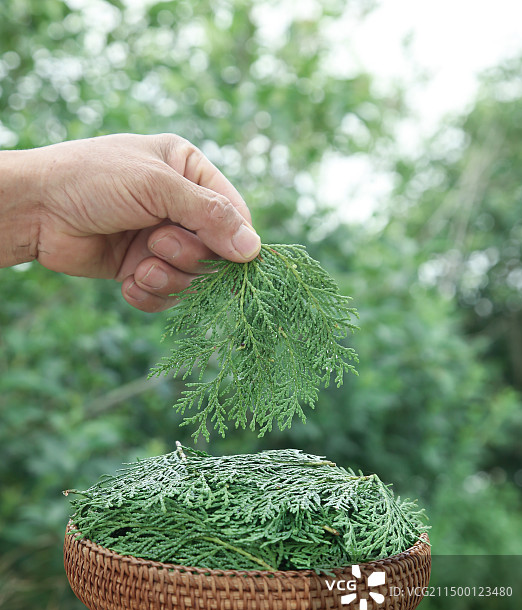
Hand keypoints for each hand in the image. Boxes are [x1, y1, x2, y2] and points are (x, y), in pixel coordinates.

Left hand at [2, 133, 260, 311]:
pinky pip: (165, 295)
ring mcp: (159, 239)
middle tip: (157, 242)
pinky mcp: (140, 267)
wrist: (36, 209)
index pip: (234, 213)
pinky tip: (129, 283)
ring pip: (191, 276)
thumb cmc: (93, 180)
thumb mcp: (156, 186)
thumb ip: (209, 215)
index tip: (235, 259)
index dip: (236, 240)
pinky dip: (150, 294)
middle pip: (215, 250)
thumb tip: (254, 250)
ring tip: (142, 265)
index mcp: (188, 172)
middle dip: (189, 255)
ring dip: (168, 277)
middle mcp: (178, 206)